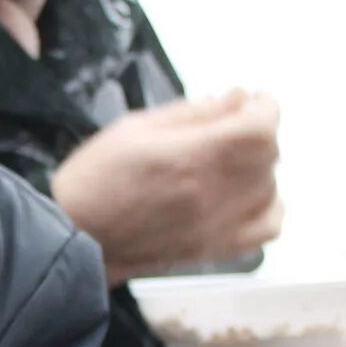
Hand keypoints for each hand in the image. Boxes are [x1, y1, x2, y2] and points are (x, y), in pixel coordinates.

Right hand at [52, 91, 282, 283]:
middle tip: (236, 122)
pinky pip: (267, 229)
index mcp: (190, 158)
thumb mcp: (136, 127)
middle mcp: (211, 195)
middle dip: (258, 131)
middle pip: (268, 155)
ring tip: (234, 158)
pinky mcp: (214, 248)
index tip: (252, 100)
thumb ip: (192, 113)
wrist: (74, 236)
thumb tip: (237, 98)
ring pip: (271, 188)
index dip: (265, 107)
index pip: (260, 128)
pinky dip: (269, 206)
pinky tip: (249, 194)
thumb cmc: (95, 178)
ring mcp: (216, 226)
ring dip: (261, 165)